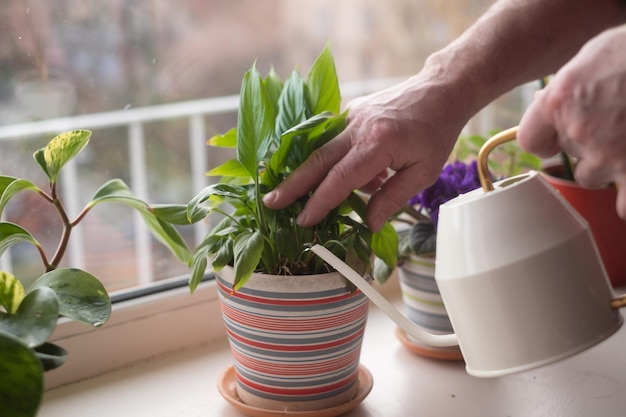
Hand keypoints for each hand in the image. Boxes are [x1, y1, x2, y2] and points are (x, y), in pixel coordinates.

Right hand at [262, 74, 466, 230]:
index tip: (303, 220)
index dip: (319, 202)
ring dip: (306, 174)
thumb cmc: (436, 133)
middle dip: (292, 184)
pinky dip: (335, 162)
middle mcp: (358, 127)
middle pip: (318, 160)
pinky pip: (335, 141)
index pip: (340, 178)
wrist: (439, 91)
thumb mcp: (423, 172)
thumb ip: (392, 198)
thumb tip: (370, 225)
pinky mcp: (351, 112)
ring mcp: (352, 116)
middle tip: (270, 202)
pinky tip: (353, 177)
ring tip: (295, 194)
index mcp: (378, 143)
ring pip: (322, 149)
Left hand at [517, 25, 625, 218]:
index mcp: (560, 101)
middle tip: (612, 123)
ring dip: (606, 166)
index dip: (545, 139)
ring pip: (591, 177)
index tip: (556, 137)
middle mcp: (579, 131)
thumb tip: (545, 102)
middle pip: (567, 155)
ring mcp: (611, 154)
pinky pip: (625, 206)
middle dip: (585, 144)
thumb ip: (566, 87)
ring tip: (625, 141)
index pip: (530, 140)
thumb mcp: (593, 55)